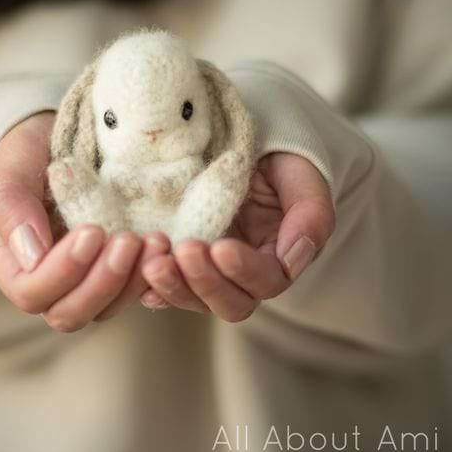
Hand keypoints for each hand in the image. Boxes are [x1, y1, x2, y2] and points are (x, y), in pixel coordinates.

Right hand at [0, 112, 168, 331]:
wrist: (57, 140)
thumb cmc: (29, 152)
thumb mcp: (12, 166)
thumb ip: (11, 207)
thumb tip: (32, 257)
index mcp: (9, 261)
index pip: (32, 292)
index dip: (63, 271)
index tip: (92, 231)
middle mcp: (44, 279)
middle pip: (68, 313)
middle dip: (102, 282)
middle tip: (129, 241)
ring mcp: (80, 278)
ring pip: (104, 308)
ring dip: (131, 281)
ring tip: (155, 242)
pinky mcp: (110, 269)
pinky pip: (129, 291)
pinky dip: (148, 276)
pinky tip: (162, 251)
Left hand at [139, 153, 335, 321]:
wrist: (248, 148)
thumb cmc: (278, 162)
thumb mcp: (301, 178)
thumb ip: (310, 216)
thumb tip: (293, 261)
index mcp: (277, 258)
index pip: (266, 281)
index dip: (244, 271)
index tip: (221, 247)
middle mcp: (243, 273)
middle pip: (230, 303)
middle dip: (206, 282)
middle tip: (185, 250)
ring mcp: (211, 269)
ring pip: (195, 299)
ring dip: (174, 286)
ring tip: (154, 263)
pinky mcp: (182, 260)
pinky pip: (168, 285)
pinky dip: (152, 286)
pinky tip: (140, 274)